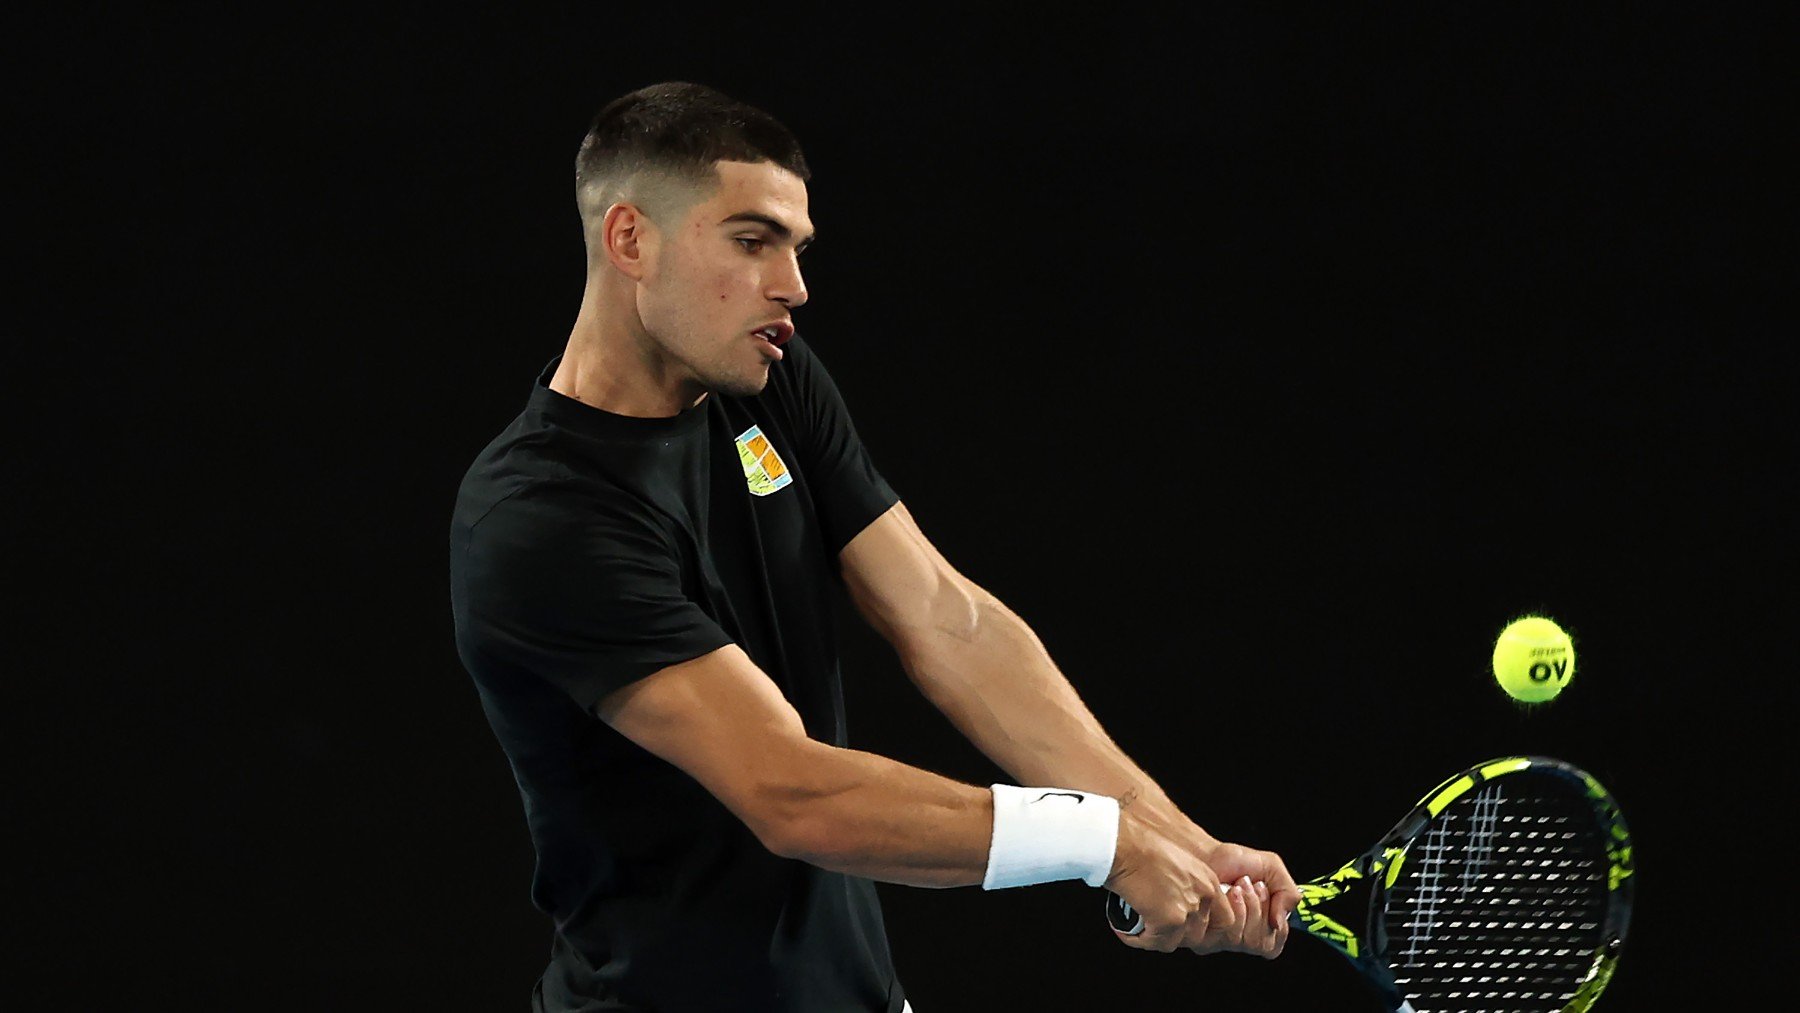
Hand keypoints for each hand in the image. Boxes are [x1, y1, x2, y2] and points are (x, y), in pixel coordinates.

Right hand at [1104, 804, 1240, 952]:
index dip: (1206, 929)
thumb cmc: (1141, 845)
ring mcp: (1188, 910)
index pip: (1226, 920)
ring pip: (1176, 942)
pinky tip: (1126, 928)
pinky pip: (1155, 943)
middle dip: (1176, 935)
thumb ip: (1188, 884)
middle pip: (1199, 936)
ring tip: (1139, 926)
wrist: (1125, 844)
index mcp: (1208, 880)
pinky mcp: (1169, 921)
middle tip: (1156, 926)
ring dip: (1156, 937)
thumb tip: (1178, 901)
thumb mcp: (1177, 861)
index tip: (1188, 927)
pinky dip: (1138, 939)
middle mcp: (1203, 896)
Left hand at [1197, 842, 1297, 958]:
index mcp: (1261, 925)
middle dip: (1260, 908)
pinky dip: (1235, 909)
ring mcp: (1224, 938)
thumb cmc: (1235, 861)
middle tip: (1250, 886)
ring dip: (1248, 906)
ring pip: (1249, 942)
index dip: (1273, 916)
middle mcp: (1242, 935)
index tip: (1264, 890)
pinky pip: (1231, 937)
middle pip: (1264, 945)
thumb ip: (1289, 894)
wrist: (1206, 854)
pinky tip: (1228, 892)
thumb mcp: (1273, 870)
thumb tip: (1279, 924)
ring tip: (1238, 886)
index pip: (1276, 942)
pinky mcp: (1208, 936)